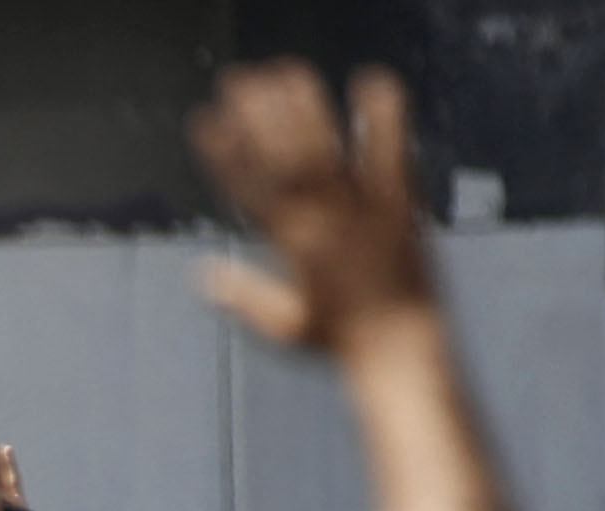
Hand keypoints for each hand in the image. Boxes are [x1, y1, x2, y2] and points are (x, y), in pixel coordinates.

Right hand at [194, 63, 434, 354]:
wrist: (402, 346)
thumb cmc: (342, 339)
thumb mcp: (282, 323)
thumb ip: (242, 295)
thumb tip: (202, 277)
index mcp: (289, 245)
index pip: (246, 185)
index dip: (222, 150)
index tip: (204, 120)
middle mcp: (322, 219)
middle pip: (282, 153)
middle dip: (256, 112)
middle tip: (238, 79)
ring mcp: (362, 206)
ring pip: (326, 143)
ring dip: (302, 103)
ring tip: (284, 70)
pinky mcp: (400, 200)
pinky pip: (391, 145)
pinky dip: (381, 110)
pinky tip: (369, 79)